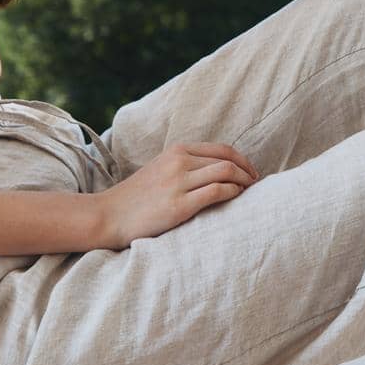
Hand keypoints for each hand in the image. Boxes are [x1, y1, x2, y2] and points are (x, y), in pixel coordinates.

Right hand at [95, 141, 260, 249]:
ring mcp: (179, 182)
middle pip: (227, 159)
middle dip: (247, 170)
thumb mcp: (160, 169)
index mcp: (176, 150)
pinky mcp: (179, 205)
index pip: (221, 149)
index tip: (250, 171)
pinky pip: (217, 191)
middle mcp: (179, 161)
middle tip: (256, 183)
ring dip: (244, 181)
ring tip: (250, 192)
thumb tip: (217, 170)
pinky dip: (233, 192)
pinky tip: (237, 198)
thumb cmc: (136, 197)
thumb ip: (185, 165)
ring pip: (226, 172)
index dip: (241, 160)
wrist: (108, 215)